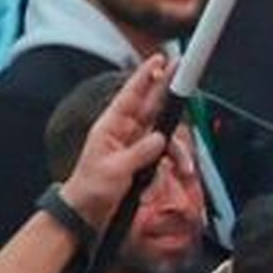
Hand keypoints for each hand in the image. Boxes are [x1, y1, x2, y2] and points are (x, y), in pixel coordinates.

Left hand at [61, 57, 176, 229]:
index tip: (159, 59)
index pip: (131, 95)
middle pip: (152, 104)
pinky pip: (166, 152)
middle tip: (183, 72)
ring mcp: (135, 144)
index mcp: (111, 126)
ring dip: (178, 149)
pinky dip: (175, 161)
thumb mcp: (114, 170)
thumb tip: (160, 138)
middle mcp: (125, 130)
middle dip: (168, 91)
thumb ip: (139, 152)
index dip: (145, 75)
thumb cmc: (91, 189)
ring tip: (185, 166)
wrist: (86, 213)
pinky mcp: (143, 158)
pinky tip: (177, 173)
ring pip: (165, 132)